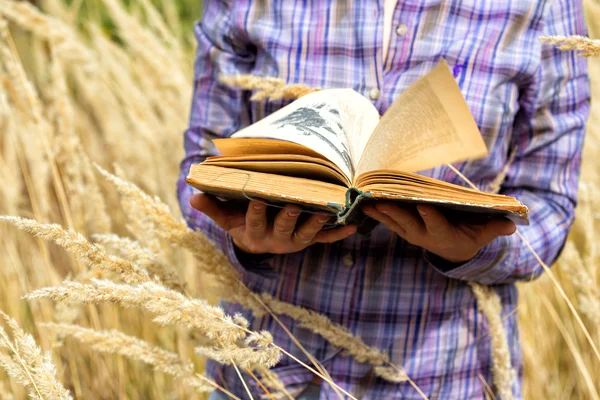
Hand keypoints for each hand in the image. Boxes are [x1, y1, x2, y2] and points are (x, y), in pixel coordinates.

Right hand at [190, 194, 356, 254]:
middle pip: (282, 227)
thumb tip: (192, 196)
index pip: (253, 221)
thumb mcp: (223, 217)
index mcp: (253, 233)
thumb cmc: (238, 222)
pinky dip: (337, 234)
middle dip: (288, 216)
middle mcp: (274, 239)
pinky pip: (323, 240)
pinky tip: (352, 228)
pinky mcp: (306, 240)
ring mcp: (293, 241)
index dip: (255, 212)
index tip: (258, 198)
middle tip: (295, 204)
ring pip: (305, 233)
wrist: (256, 242)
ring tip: (327, 212)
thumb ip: (211, 206)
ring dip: (316, 223)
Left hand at [363, 203, 515, 262]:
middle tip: (382, 201)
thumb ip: (493, 228)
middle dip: (395, 212)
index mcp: (443, 234)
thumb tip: (512, 223)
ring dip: (380, 212)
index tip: (423, 205)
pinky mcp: (404, 230)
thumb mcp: (483, 235)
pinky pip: (389, 222)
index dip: (430, 215)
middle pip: (408, 222)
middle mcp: (424, 235)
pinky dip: (377, 214)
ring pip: (394, 222)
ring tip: (366, 201)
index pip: (436, 224)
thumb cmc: (470, 238)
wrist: (453, 252)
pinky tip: (364, 204)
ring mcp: (412, 234)